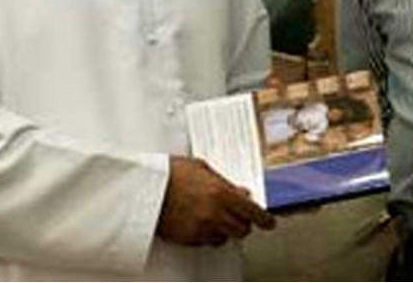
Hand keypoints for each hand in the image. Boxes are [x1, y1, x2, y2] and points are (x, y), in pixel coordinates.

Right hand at [156, 157, 275, 246]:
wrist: (143, 189)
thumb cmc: (169, 174)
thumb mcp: (202, 169)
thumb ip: (225, 183)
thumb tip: (241, 193)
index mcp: (221, 194)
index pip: (253, 213)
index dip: (265, 219)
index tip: (269, 222)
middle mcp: (214, 214)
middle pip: (242, 230)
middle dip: (244, 223)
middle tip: (241, 218)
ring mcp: (201, 229)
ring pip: (225, 238)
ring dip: (226, 230)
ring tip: (217, 219)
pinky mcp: (187, 239)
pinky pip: (206, 242)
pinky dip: (208, 235)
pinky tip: (202, 224)